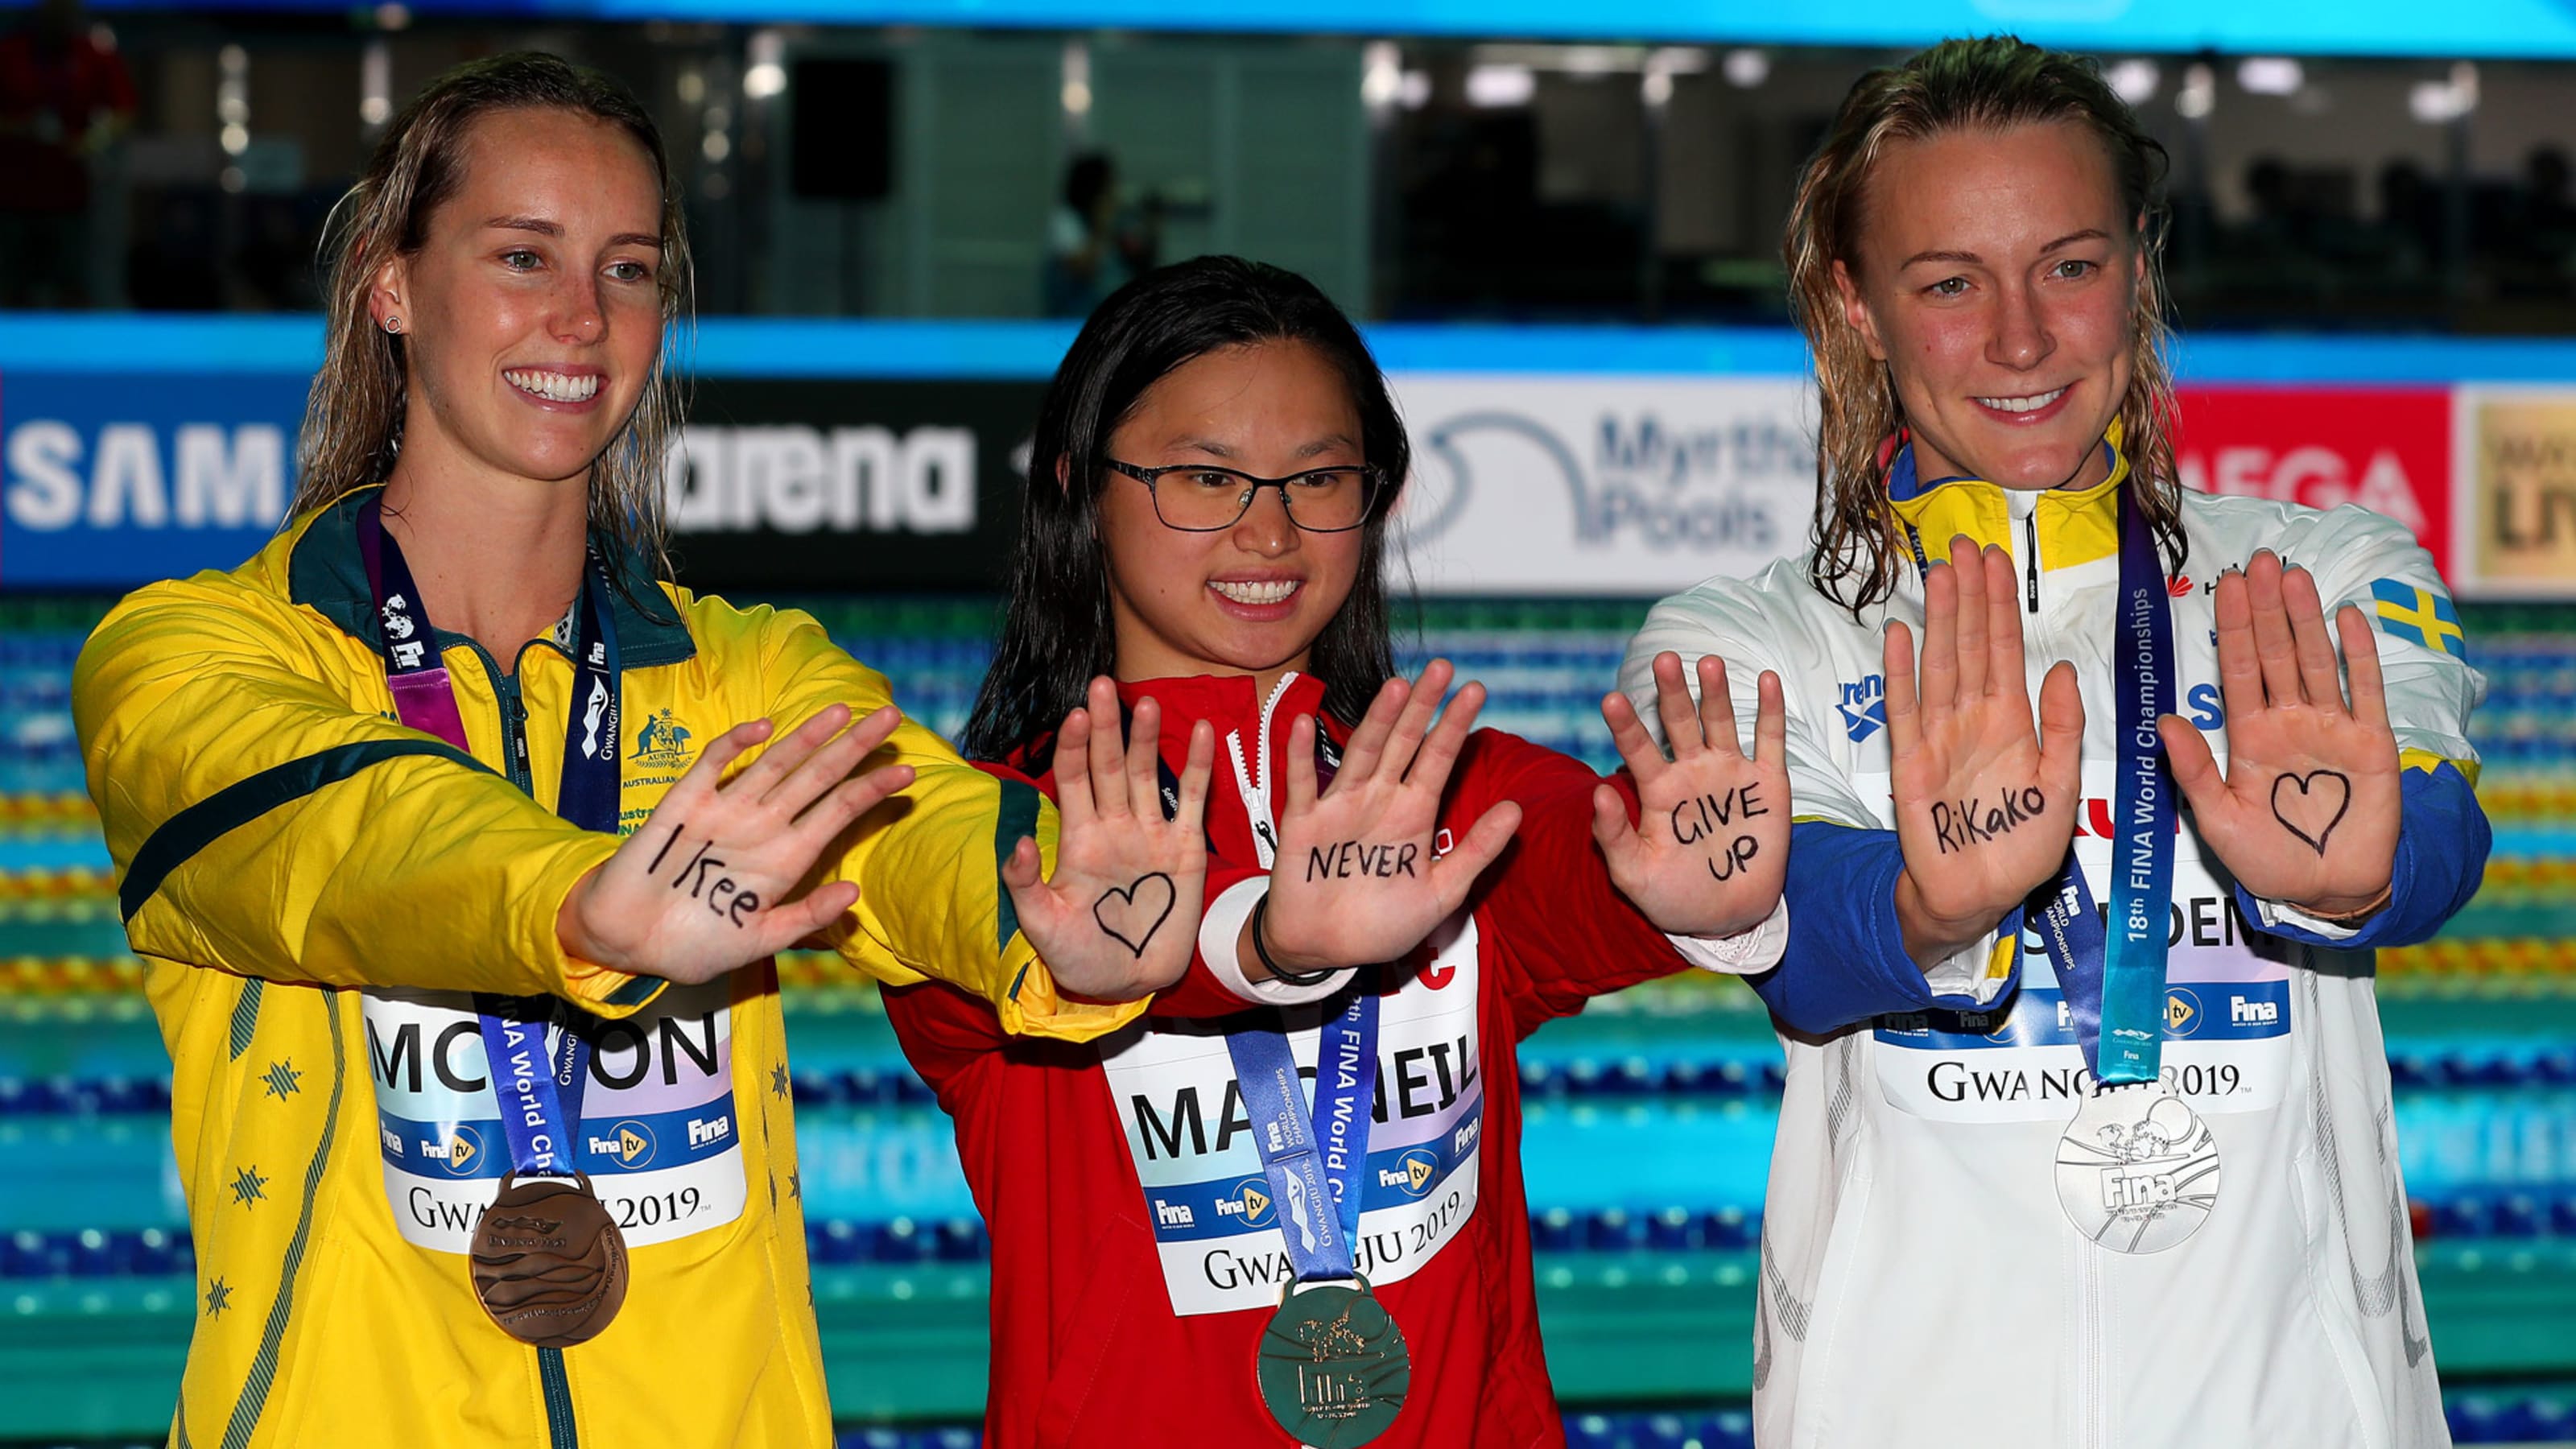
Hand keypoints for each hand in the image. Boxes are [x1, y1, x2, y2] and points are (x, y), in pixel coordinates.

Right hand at [559, 704, 914, 986]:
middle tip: (892, 716)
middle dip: (854, 748)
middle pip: (817, 778)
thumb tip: (855, 892)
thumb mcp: (757, 940)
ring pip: (776, 764)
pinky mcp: (685, 803)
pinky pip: (714, 765)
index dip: (870, 792)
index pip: (836, 814)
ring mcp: (726, 811)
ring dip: (808, 737)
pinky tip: (764, 728)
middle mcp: (762, 827)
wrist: (626, 942)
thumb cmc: (693, 944)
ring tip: (845, 711)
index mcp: (785, 859)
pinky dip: (736, 746)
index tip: (909, 773)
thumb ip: (804, 917)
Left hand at [1002, 678, 1214, 1002]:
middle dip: (1106, 726)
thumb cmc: (1079, 955)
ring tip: (1147, 703)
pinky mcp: (1185, 849)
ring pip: (1147, 775)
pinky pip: (1193, 801)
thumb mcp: (1042, 926)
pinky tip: (1202, 732)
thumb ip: (1024, 886)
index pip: (1072, 780)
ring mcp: (1151, 834)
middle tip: (1104, 685)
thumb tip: (1014, 843)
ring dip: (1146, 739)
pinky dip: (1199, 767)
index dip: (1072, 748)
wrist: (1129, 981)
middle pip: (1108, 765)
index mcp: (1078, 839)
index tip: (1075, 716)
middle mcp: (1114, 826)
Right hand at [1254, 660, 1522, 977]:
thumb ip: (1476, 851)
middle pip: (1402, 743)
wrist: (1326, 951)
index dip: (1455, 725)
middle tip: (1443, 667)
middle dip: (1422, 707)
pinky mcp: (1303, 824)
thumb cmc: (1382, 924)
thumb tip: (1517, 810)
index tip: (1476, 689)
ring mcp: (1340, 807)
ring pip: (1361, 753)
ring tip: (1397, 687)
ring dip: (1377, 720)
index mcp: (1413, 813)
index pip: (1439, 759)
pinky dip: (1300, 756)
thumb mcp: (1440, 893)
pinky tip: (1304, 723)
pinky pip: (1302, 785)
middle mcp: (1379, 800)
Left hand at [1595, 653, 1789, 936]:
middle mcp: (1692, 772)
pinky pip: (1769, 739)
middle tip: (1664, 660)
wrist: (1727, 918)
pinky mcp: (1768, 783)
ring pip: (1720, 722)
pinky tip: (1766, 679)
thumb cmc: (1674, 895)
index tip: (1611, 699)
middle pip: (1679, 723)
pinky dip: (1770, 710)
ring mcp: (1730, 773)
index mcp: (1658, 790)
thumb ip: (1614, 836)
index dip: (1626, 725)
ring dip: (1715, 692)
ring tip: (1708, 663)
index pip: (1637, 749)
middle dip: (1672, 692)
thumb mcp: (1634, 874)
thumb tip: (1598, 792)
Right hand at [1886, 538, 2085, 965]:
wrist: (1979, 895)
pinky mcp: (1910, 761)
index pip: (2005, 649)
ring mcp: (1939, 736)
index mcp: (2013, 721)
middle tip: (1965, 545)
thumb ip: (2063, 729)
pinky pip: (1903, 707)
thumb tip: (2063, 670)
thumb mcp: (2062, 788)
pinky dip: (1899, 671)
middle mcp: (1973, 719)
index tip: (1997, 559)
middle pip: (1969, 644)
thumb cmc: (2021, 848)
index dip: (2001, 604)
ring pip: (1939, 663)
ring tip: (1938, 572)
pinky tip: (1898, 633)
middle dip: (1969, 594)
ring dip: (1938, 618)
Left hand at [2158, 552, 2398, 918]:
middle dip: (2266, 609)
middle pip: (2276, 654)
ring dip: (2306, 619)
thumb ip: (2194, 770)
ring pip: (2317, 662)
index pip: (2238, 671)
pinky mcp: (2371, 742)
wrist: (2326, 891)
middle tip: (2257, 561)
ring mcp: (2332, 728)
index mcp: (2249, 736)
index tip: (2224, 586)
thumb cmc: (2266, 859)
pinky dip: (2360, 654)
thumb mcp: (2219, 819)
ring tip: (2294, 576)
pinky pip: (2366, 691)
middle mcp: (2289, 722)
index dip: (2233, 629)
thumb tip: (2161, 722)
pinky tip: (2349, 616)